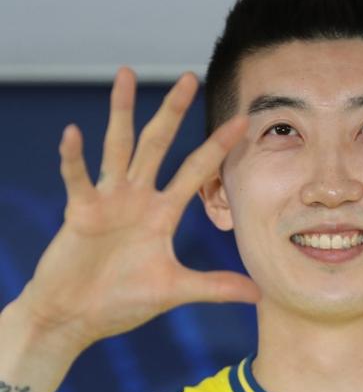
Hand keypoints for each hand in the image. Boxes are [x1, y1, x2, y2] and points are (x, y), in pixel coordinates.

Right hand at [16, 67, 259, 353]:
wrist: (78, 317)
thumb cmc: (123, 301)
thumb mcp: (175, 290)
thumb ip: (215, 287)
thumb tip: (258, 294)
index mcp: (162, 213)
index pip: (196, 171)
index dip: (218, 146)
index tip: (242, 120)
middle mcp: (137, 198)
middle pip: (158, 145)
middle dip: (173, 112)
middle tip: (189, 78)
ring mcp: (108, 201)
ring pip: (118, 147)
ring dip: (121, 112)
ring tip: (126, 75)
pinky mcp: (80, 211)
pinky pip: (78, 178)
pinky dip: (74, 158)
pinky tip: (74, 133)